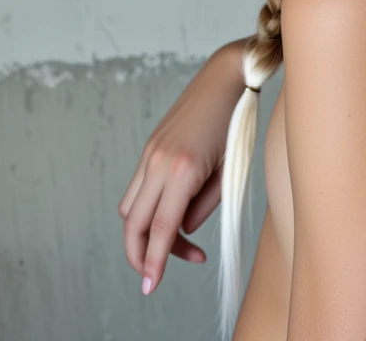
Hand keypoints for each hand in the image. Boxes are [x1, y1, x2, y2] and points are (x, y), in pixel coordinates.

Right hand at [118, 37, 249, 294]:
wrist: (225, 78)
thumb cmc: (236, 124)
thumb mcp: (228, 171)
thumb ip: (204, 206)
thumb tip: (182, 229)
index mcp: (183, 170)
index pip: (160, 228)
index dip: (154, 262)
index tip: (151, 286)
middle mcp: (160, 162)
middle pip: (133, 224)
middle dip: (140, 255)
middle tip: (158, 273)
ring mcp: (151, 153)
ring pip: (129, 208)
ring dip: (143, 231)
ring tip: (177, 238)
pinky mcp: (150, 146)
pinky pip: (136, 187)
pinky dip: (145, 207)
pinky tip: (170, 210)